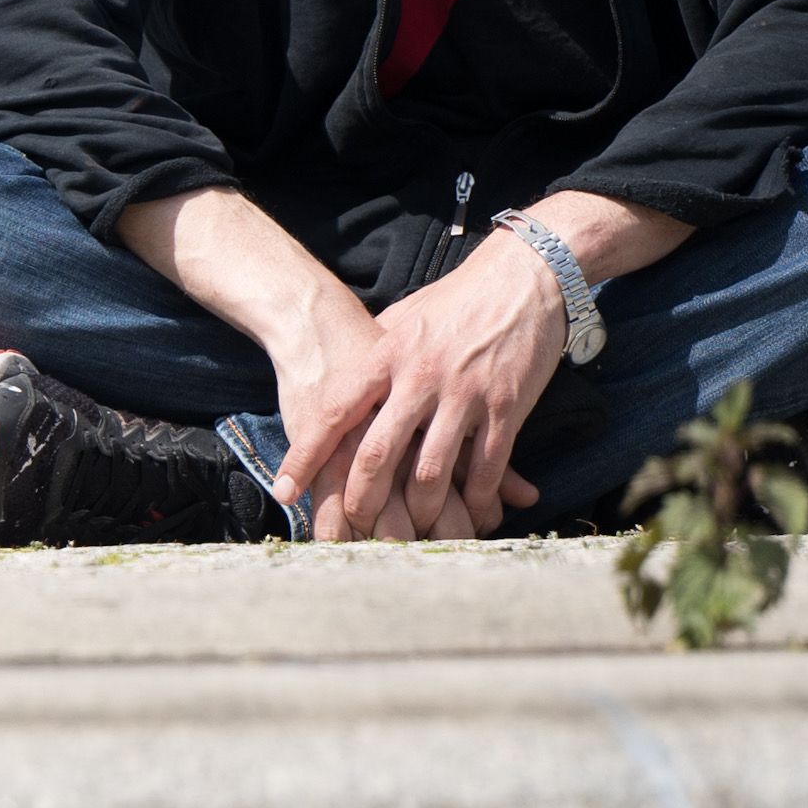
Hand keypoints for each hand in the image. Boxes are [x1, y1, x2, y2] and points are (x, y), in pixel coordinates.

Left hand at [274, 233, 569, 539]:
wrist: (522, 278)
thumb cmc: (454, 301)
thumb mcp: (400, 320)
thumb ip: (371, 358)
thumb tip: (339, 391)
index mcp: (385, 355)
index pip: (333, 413)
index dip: (305, 456)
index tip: (285, 490)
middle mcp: (419, 378)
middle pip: (377, 454)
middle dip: (360, 499)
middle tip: (353, 525)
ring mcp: (464, 394)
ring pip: (430, 471)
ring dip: (419, 509)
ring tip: (412, 529)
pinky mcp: (505, 406)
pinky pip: (485, 466)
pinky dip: (476, 496)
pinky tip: (469, 513)